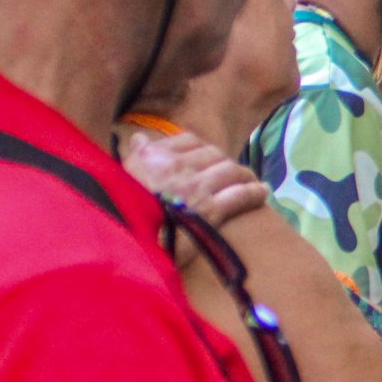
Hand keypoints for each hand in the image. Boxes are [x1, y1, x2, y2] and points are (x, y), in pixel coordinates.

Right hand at [121, 130, 268, 227]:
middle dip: (224, 162)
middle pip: (213, 155)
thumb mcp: (118, 179)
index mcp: (154, 158)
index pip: (187, 140)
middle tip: (232, 172)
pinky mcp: (211, 210)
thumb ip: (135, 157)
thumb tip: (141, 138)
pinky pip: (240, 194)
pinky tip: (262, 192)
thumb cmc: (121, 213)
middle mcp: (177, 167)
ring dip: (243, 174)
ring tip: (249, 179)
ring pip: (230, 171)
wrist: (127, 243)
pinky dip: (255, 192)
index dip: (201, 148)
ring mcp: (196, 187)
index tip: (207, 156)